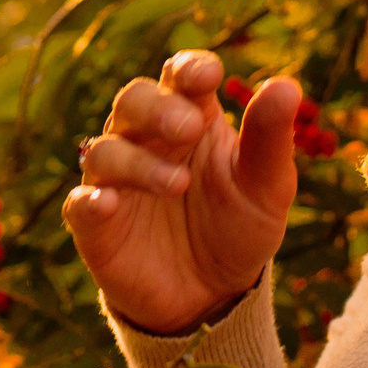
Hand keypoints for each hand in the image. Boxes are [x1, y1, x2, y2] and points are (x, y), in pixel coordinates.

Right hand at [62, 49, 299, 336]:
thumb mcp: (267, 187)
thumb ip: (270, 139)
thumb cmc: (238, 226)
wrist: (212, 298)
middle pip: (133, 101)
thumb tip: (288, 85)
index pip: (179, 76)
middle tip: (190, 127)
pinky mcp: (96, 224)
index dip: (188, 70)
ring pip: (105, 150)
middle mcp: (145, 139)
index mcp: (190, 116)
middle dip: (157, 108)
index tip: (207, 76)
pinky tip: (110, 203)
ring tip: (178, 184)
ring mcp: (116, 180)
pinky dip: (91, 200)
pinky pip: (80, 203)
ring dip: (138, 162)